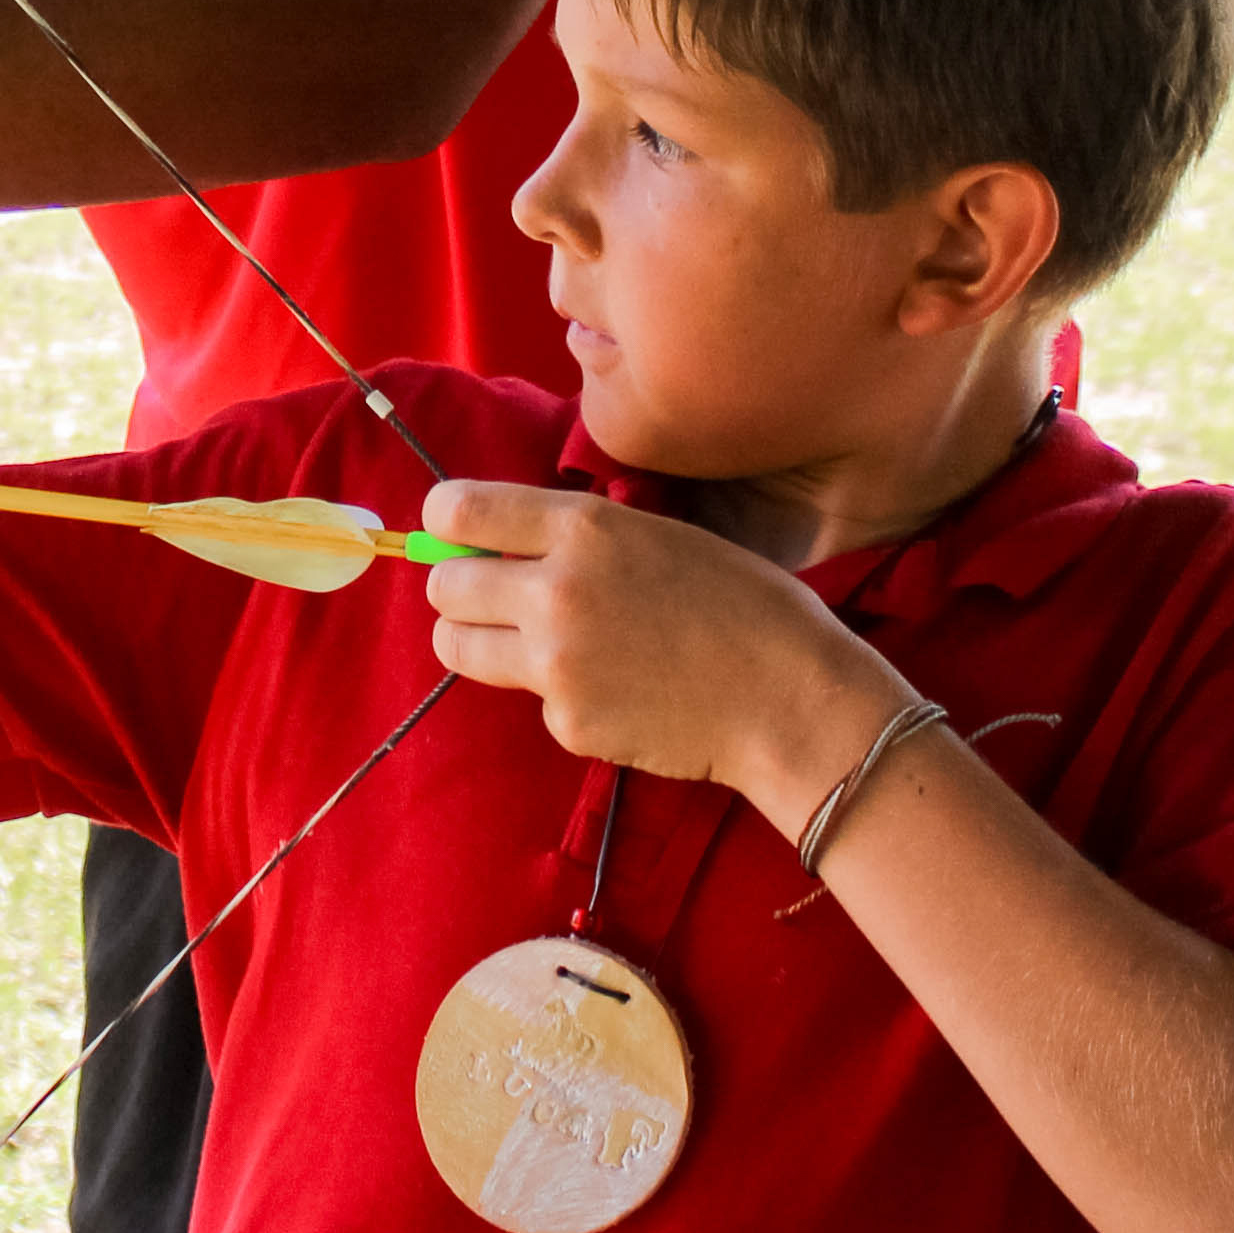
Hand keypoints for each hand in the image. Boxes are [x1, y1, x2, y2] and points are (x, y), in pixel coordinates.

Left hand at [416, 481, 914, 804]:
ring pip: (456, 647)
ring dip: (483, 642)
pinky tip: (620, 693)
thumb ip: (579, 535)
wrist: (789, 696)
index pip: (457, 509)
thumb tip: (504, 541)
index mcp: (582, 528)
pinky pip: (534, 702)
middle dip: (464, 591)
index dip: (450, 521)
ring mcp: (555, 664)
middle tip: (500, 601)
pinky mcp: (566, 724)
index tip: (463, 535)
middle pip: (444, 587)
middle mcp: (555, 590)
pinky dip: (563, 699)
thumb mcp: (658, 536)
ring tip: (543, 647)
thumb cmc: (744, 603)